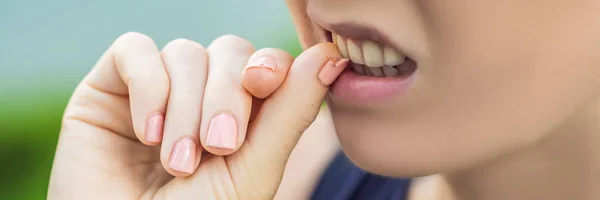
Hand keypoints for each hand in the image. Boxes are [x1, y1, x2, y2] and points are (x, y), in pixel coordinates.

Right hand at [47, 32, 347, 199]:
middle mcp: (201, 99)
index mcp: (242, 117)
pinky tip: (145, 135)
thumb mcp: (251, 170)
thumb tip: (329, 56)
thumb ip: (290, 112)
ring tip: (178, 164)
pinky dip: (147, 87)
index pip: (267, 65)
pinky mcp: (109, 89)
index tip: (264, 85)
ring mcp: (157, 92)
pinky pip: (134, 50)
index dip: (271, 66)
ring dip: (186, 107)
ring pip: (185, 53)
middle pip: (230, 51)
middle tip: (220, 147)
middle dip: (227, 96)